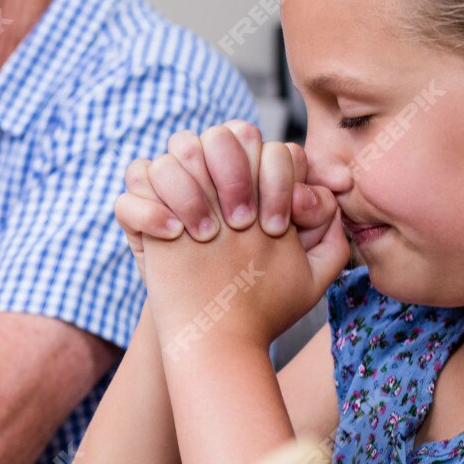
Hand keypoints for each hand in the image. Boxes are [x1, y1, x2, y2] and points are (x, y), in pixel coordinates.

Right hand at [116, 124, 346, 350]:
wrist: (213, 328)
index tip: (277, 227)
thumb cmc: (262, 297)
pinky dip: (152, 205)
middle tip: (242, 225)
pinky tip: (173, 236)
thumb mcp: (310, 270)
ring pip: (176, 148)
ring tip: (207, 235)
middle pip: (221, 134)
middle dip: (236, 174)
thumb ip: (328, 226)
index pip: (267, 145)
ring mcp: (176, 189)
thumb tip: (321, 189)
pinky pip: (135, 180)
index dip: (277, 178)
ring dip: (193, 188)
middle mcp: (215, 175)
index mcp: (256, 179)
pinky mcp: (140, 211)